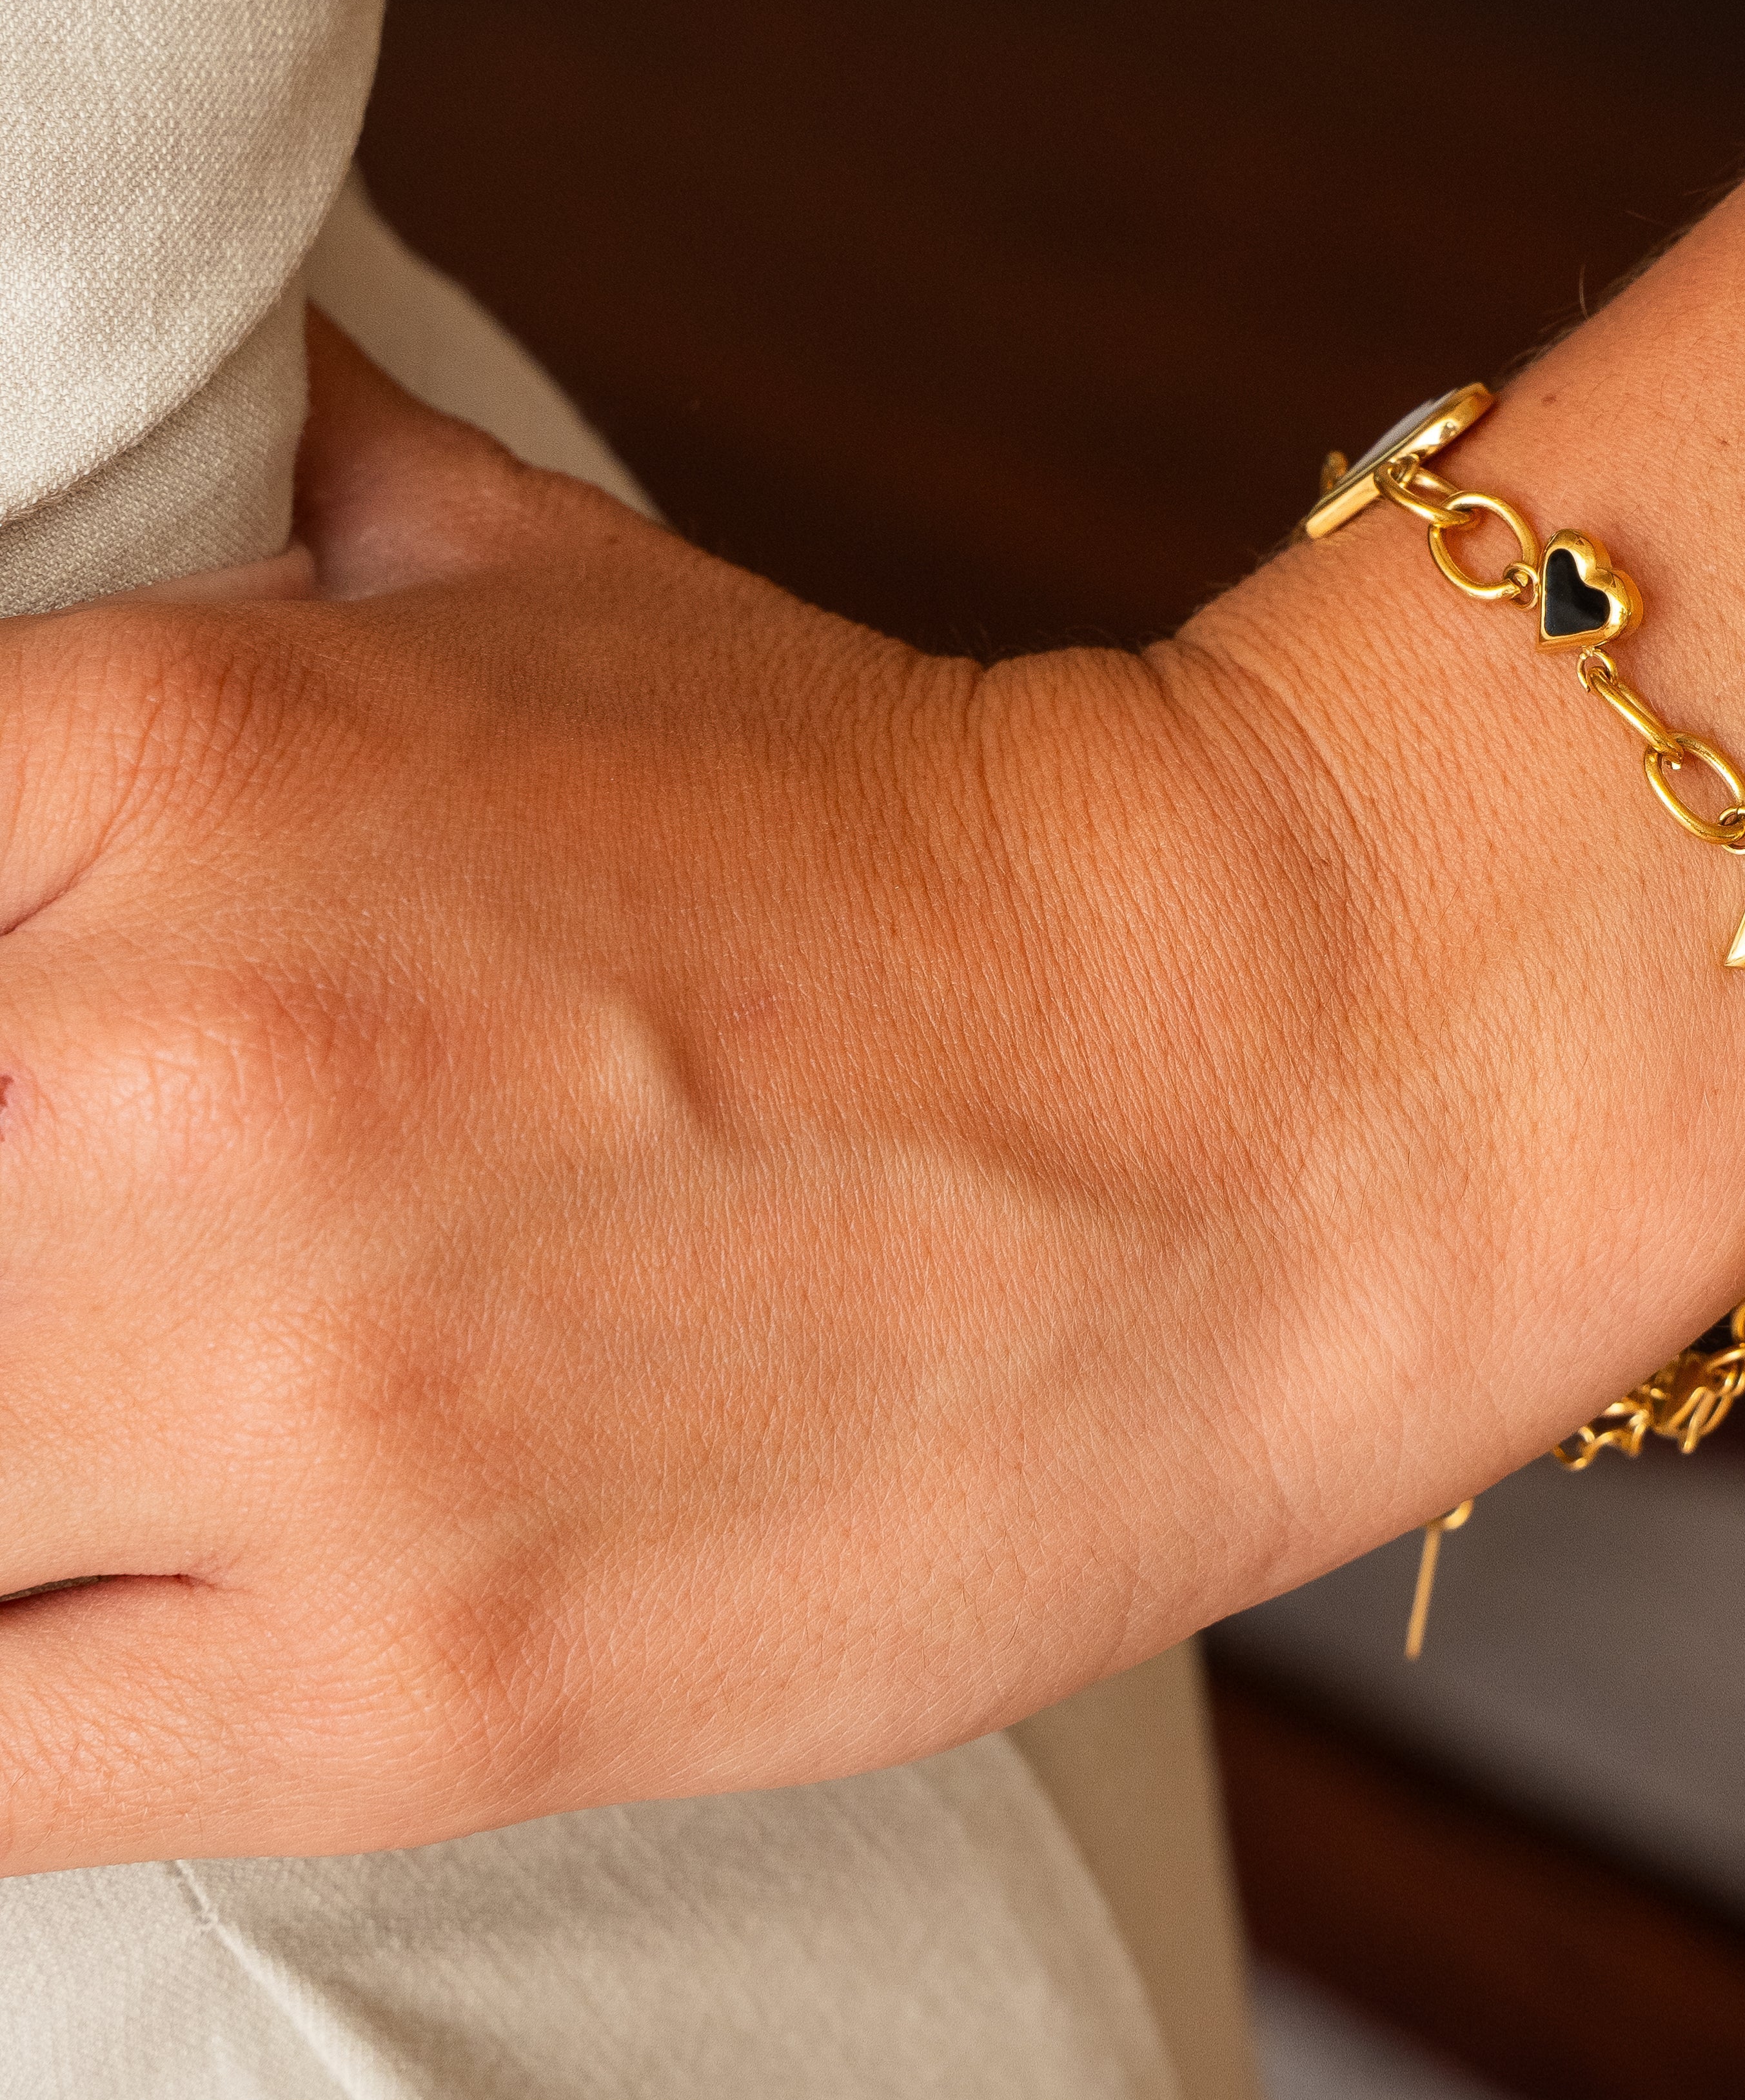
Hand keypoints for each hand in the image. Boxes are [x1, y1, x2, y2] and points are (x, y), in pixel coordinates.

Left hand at [0, 315, 1507, 1868]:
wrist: (1264, 1080)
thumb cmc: (908, 837)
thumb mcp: (558, 588)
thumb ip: (272, 497)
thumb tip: (127, 399)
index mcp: (169, 744)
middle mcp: (176, 1072)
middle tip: (73, 1230)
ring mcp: (296, 1413)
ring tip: (113, 1404)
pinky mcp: (405, 1699)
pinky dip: (2, 1666)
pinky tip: (119, 1582)